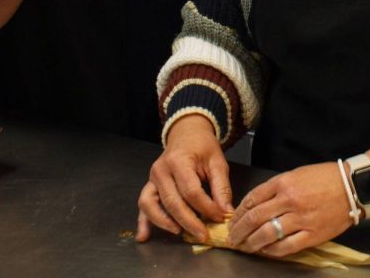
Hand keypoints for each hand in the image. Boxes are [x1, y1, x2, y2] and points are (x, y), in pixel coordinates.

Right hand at [136, 114, 232, 241]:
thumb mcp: (217, 162)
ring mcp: (151, 178)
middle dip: (189, 222)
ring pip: (151, 205)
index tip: (220, 217)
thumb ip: (222, 188)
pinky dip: (143, 222)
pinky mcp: (149, 186)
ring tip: (181, 233)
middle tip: (204, 235)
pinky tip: (144, 236)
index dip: (206, 207)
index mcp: (178, 161)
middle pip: (172, 202)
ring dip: (164, 223)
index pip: (191, 191)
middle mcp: (161, 170)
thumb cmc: (202, 146)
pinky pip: (143, 205)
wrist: (186, 133)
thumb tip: (226, 213)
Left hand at [226, 162, 353, 257]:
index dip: (238, 213)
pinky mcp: (312, 235)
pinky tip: (265, 251)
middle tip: (232, 238)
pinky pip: (285, 247)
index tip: (233, 220)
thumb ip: (276, 189)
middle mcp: (289, 201)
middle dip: (239, 231)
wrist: (354, 187)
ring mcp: (300, 219)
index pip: (252, 199)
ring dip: (251, 243)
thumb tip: (256, 205)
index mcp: (283, 183)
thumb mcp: (297, 174)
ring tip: (245, 247)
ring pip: (266, 235)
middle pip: (254, 218)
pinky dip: (271, 251)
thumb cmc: (326, 178)